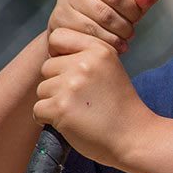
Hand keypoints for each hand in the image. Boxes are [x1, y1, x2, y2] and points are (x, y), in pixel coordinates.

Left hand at [34, 27, 151, 165]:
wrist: (134, 136)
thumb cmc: (120, 106)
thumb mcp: (111, 69)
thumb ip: (86, 57)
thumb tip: (54, 54)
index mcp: (99, 50)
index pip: (58, 36)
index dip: (58, 53)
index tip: (70, 70)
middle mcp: (84, 63)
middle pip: (47, 67)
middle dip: (57, 83)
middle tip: (81, 98)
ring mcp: (71, 85)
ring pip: (42, 89)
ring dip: (54, 102)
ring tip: (79, 111)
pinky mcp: (60, 107)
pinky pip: (38, 110)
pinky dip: (49, 119)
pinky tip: (70, 122)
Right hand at [48, 0, 160, 55]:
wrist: (78, 27)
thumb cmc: (111, 6)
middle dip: (132, 13)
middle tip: (134, 22)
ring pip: (104, 15)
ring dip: (122, 29)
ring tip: (126, 33)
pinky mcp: (61, 15)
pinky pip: (91, 31)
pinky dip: (109, 40)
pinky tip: (115, 41)